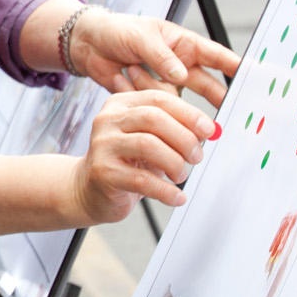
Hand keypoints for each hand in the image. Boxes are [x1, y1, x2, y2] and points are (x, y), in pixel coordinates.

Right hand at [67, 90, 215, 220]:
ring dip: (175, 163)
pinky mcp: (103, 173)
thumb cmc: (124, 162)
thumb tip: (206, 130)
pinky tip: (176, 196)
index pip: (159, 99)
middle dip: (184, 138)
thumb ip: (173, 128)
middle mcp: (108, 120)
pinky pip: (142, 180)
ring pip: (148, 146)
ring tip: (181, 175)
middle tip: (196, 156)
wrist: (88, 189)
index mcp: (120, 104)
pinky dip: (166, 191)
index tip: (208, 129)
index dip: (189, 113)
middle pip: (154, 119)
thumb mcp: (147, 138)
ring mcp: (103, 146)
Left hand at [71, 12, 239, 107]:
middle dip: (217, 95)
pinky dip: (137, 91)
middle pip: (206, 84)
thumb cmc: (118, 31)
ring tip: (131, 66)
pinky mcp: (148, 96)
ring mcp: (164, 82)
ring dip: (152, 85)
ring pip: (175, 97)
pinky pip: (153, 103)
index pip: (215, 55)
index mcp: (183, 44)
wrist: (89, 45)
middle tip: (230, 109)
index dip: (234, 66)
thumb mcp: (141, 37)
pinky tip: (124, 75)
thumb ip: (161, 56)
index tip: (251, 77)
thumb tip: (181, 74)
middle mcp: (178, 65)